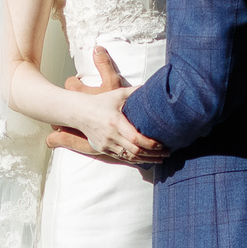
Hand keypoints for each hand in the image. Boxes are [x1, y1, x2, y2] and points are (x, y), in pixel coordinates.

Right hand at [59, 47, 163, 162]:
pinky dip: (135, 160)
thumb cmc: (100, 102)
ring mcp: (106, 144)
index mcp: (115, 122)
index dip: (150, 144)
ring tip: (160, 158)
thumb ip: (134, 92)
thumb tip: (151, 87)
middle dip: (153, 153)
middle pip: (135, 150)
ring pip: (129, 157)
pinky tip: (146, 160)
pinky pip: (121, 158)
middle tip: (167, 152)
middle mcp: (111, 135)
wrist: (79, 112)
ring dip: (146, 159)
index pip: (136, 138)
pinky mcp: (103, 149)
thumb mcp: (117, 94)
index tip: (162, 144)